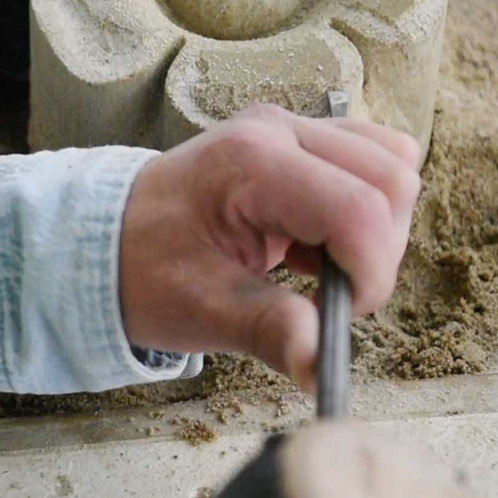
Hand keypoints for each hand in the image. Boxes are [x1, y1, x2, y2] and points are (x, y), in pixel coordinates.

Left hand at [119, 104, 420, 389]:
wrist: (105, 238)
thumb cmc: (144, 269)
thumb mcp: (203, 310)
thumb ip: (270, 331)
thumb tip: (322, 371)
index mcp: (251, 163)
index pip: (360, 209)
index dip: (370, 273)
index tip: (340, 312)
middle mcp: (277, 129)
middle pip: (392, 178)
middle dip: (377, 248)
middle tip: (327, 289)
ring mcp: (288, 126)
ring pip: (392, 162)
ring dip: (375, 224)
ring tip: (316, 262)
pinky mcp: (296, 137)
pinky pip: (369, 159)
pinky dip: (362, 206)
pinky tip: (311, 242)